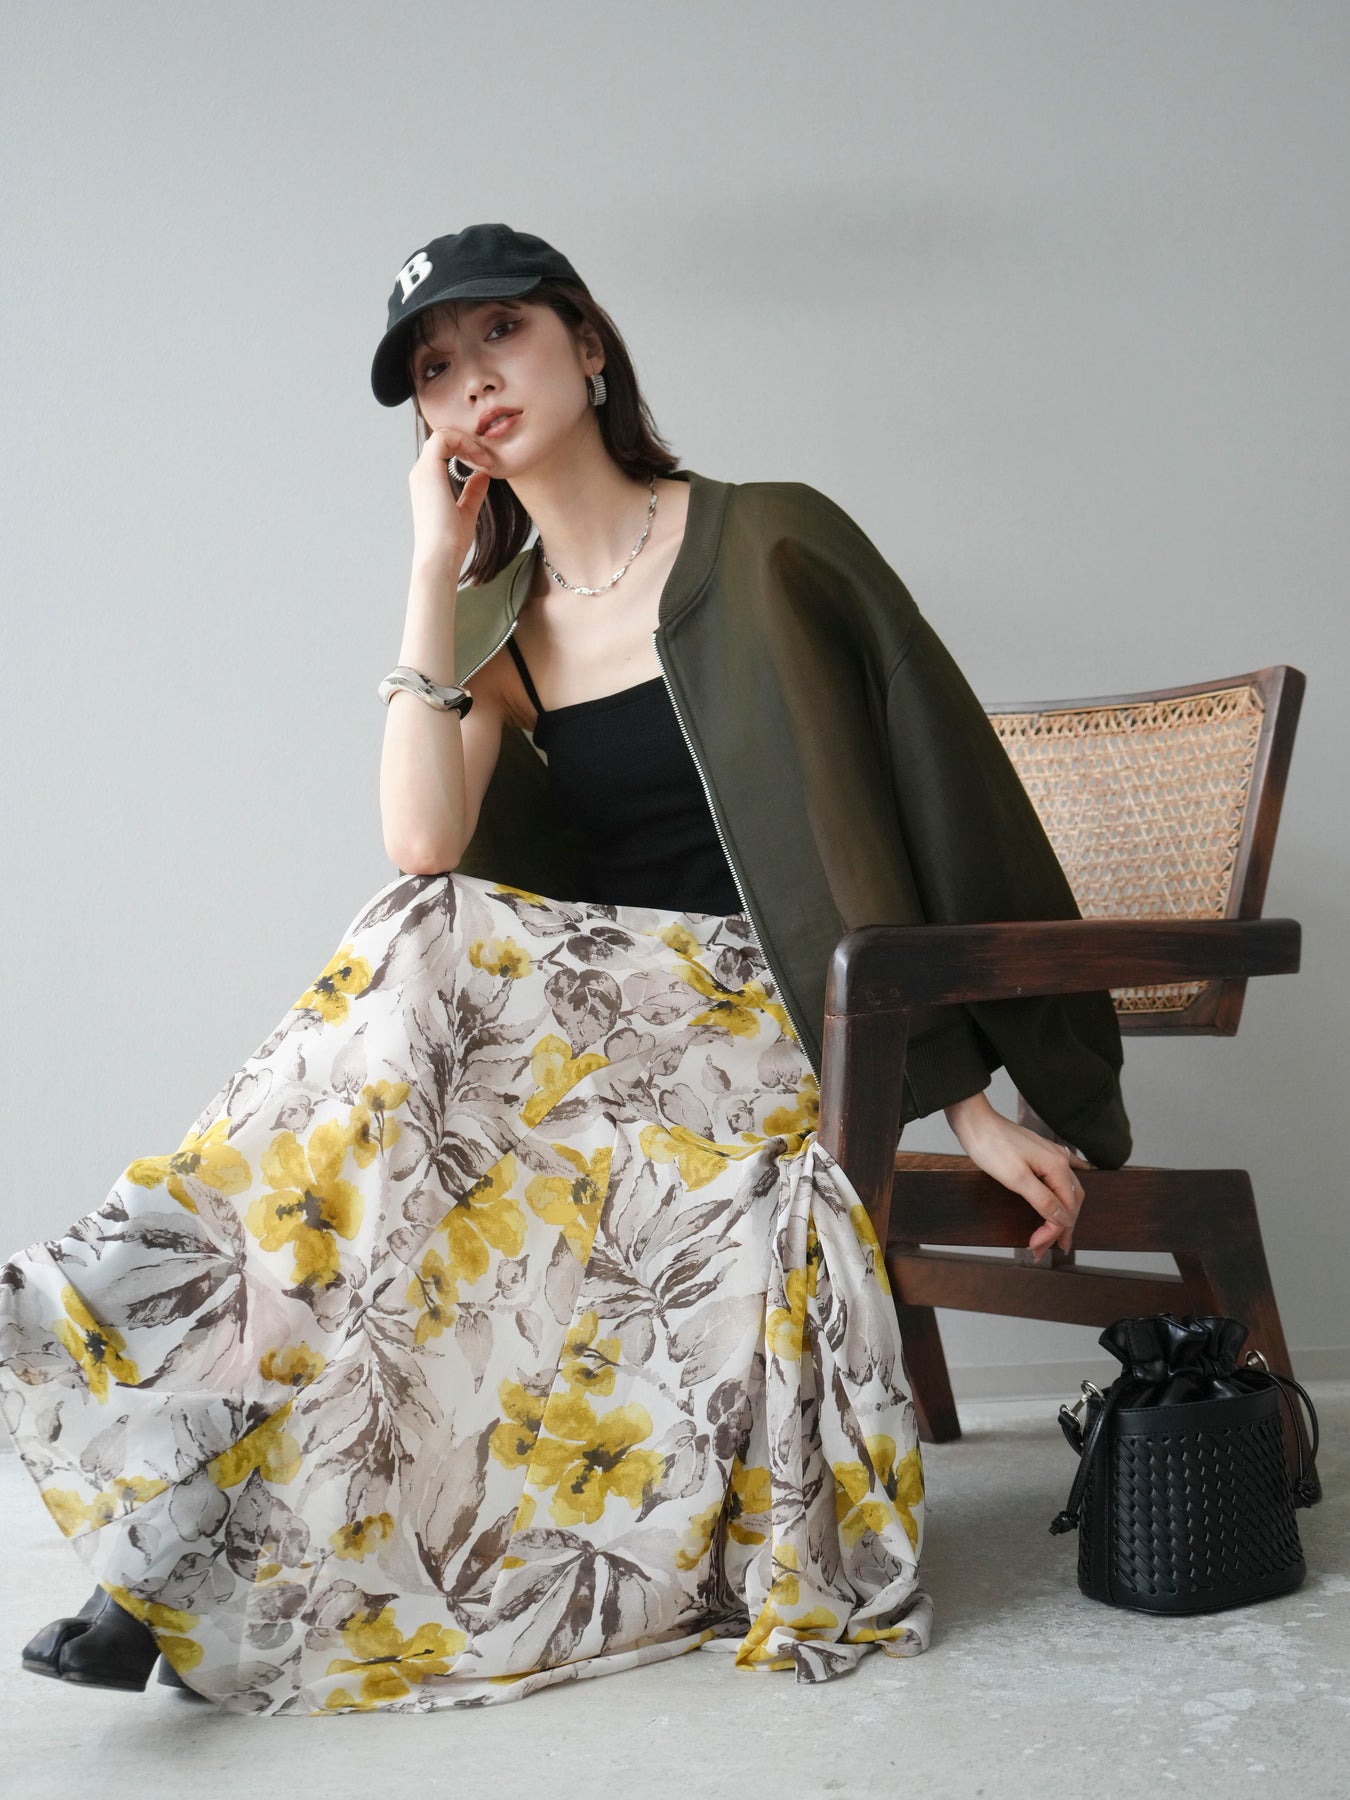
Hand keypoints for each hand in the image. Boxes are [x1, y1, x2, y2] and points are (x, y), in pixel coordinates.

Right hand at [408, 426, 495, 570]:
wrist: (441, 556)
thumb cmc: (452, 542)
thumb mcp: (467, 511)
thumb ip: (473, 492)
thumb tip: (482, 475)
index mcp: (429, 481)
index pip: (444, 448)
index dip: (467, 449)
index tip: (488, 465)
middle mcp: (422, 473)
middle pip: (443, 438)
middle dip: (469, 443)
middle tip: (489, 460)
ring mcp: (422, 471)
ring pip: (443, 434)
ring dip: (468, 442)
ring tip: (486, 461)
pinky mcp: (428, 471)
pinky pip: (444, 438)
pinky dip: (465, 443)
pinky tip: (480, 461)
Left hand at [943, 1091, 1091, 1253]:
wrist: (975, 1122)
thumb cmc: (991, 1147)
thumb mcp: (1016, 1178)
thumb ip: (1042, 1200)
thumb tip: (1063, 1220)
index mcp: (1057, 1167)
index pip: (1064, 1210)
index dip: (1053, 1232)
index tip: (1035, 1248)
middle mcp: (1060, 1161)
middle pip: (1070, 1202)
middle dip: (1059, 1229)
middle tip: (1042, 1250)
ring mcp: (1052, 1155)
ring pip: (1067, 1191)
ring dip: (1062, 1214)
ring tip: (1055, 1234)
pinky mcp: (1041, 1153)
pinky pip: (1065, 1173)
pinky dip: (1069, 1187)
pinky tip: (1075, 1189)